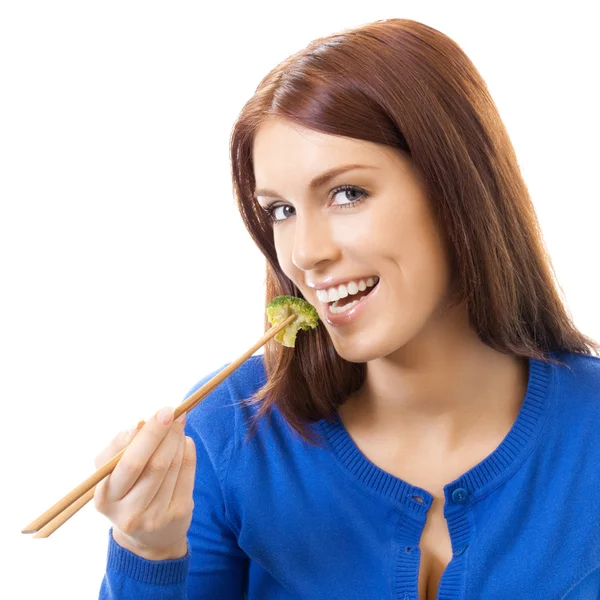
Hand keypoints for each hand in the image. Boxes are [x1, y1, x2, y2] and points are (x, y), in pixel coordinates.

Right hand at [93, 407, 195, 559]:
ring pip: (172, 466)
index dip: (146, 436)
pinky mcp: (179, 513)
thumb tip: (139, 424)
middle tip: (172, 412)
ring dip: (177, 438)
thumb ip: (118, 447)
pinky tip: (184, 440)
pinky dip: (188, 450)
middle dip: (164, 434)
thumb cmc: (126, 492)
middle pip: (153, 465)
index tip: (156, 414)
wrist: (149, 537)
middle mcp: (130, 512)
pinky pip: (187, 473)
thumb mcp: (111, 474)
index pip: (128, 463)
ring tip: (177, 423)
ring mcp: (156, 516)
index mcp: (106, 498)